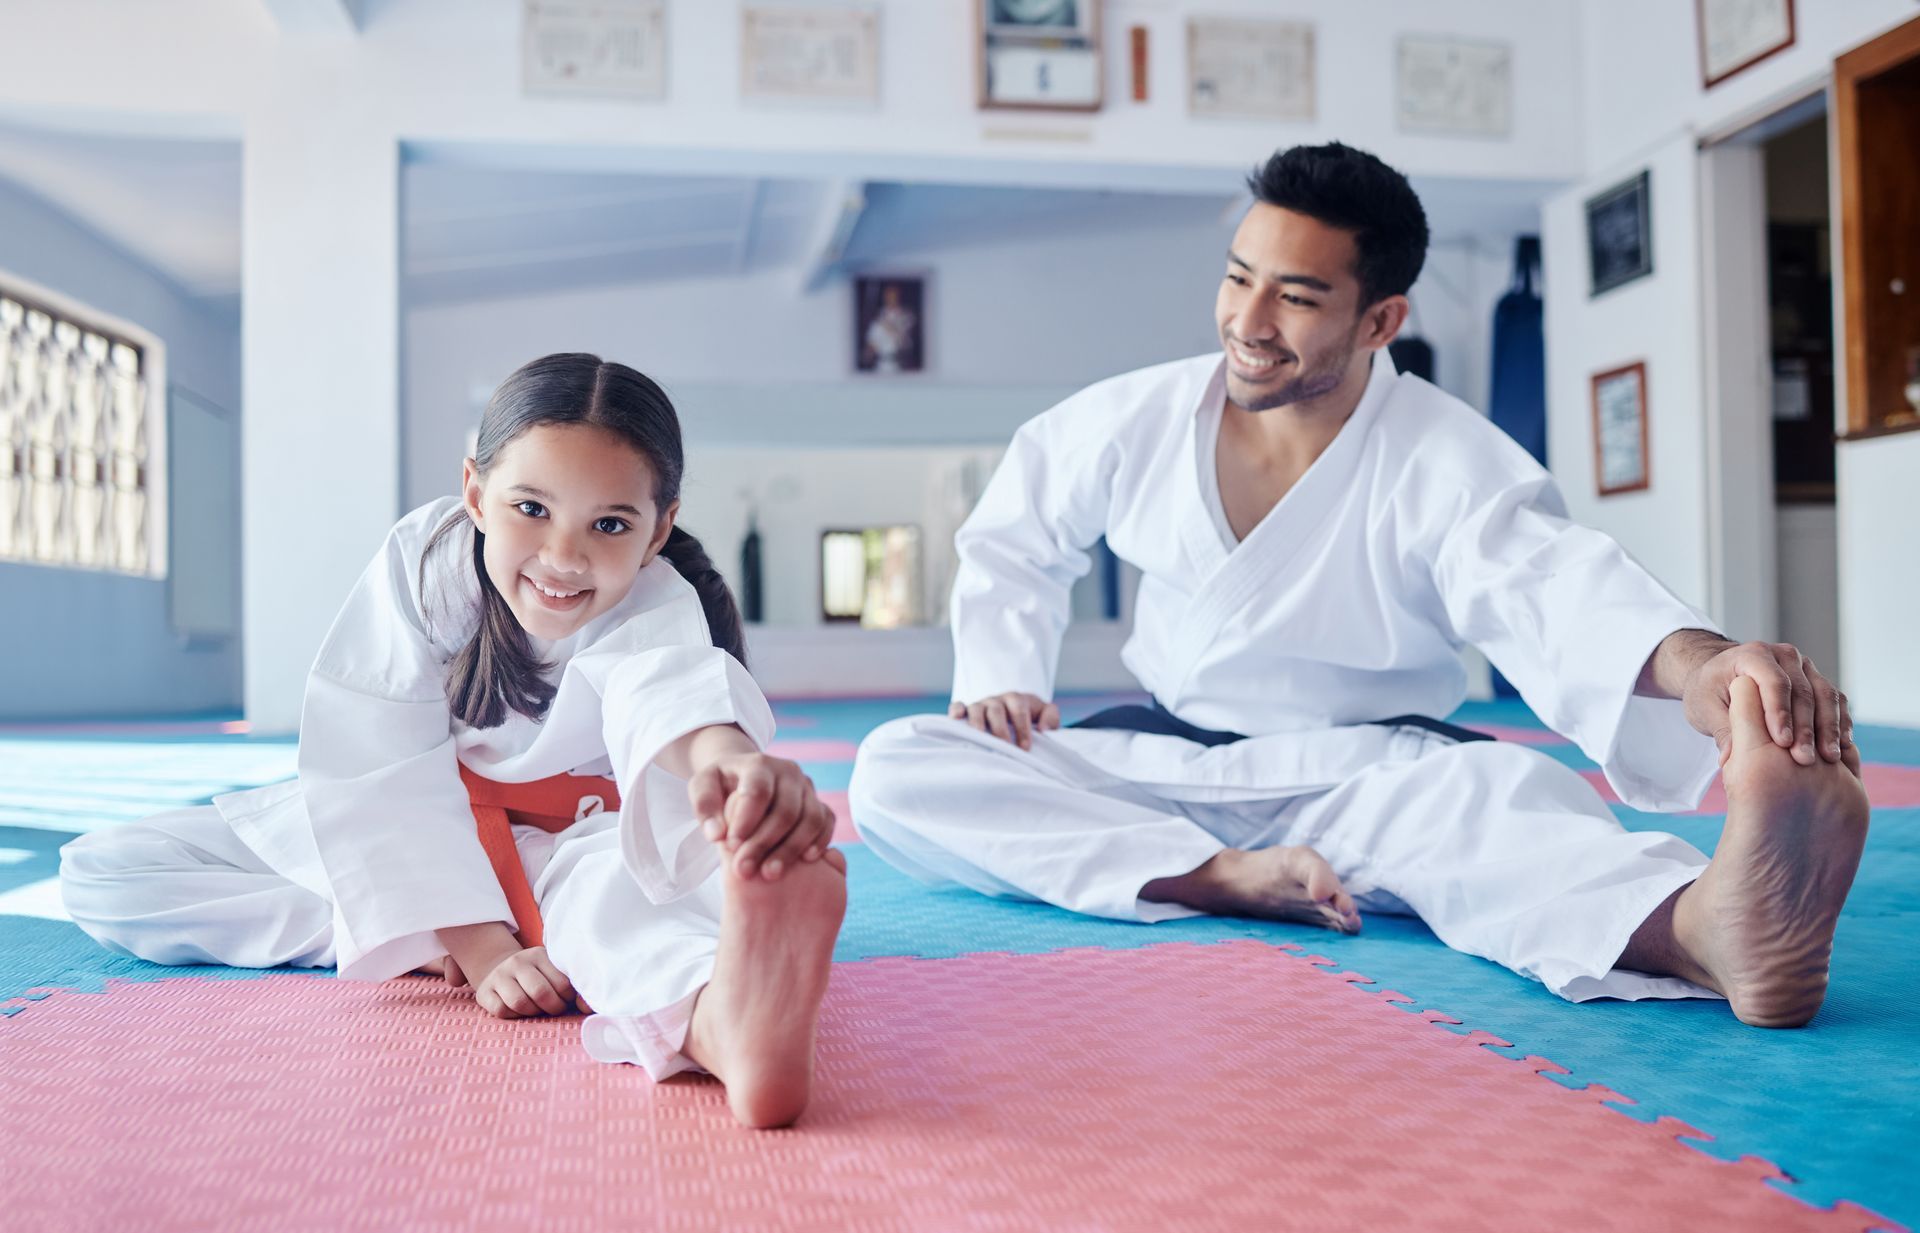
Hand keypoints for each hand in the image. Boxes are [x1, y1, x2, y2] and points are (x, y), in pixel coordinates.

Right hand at [470, 945, 578, 1019]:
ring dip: (533, 1013)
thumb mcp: (550, 970)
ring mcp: (499, 976)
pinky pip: (502, 1011)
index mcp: (538, 955)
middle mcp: (517, 962)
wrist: (498, 967)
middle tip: (554, 1010)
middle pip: (540, 992)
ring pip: (520, 1003)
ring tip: (537, 1010)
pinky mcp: (484, 992)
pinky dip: (514, 1016)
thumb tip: (587, 1005)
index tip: (566, 999)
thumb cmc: (535, 975)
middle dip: (552, 1008)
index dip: (567, 998)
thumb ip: (568, 983)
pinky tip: (518, 1011)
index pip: (561, 982)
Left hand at [690, 752, 835, 880]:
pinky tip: (806, 860)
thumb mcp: (702, 787)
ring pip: (811, 817)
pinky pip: (827, 821)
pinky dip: (820, 840)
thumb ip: (705, 807)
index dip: (746, 820)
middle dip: (765, 843)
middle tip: (745, 870)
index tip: (731, 846)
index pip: (758, 791)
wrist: (742, 775)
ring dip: (791, 848)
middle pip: (786, 809)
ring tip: (771, 874)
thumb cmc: (721, 785)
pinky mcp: (819, 802)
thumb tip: (717, 834)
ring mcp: (807, 787)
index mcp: (759, 764)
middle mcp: (788, 772)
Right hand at [948, 691, 1060, 749]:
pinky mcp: (966, 711)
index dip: (1022, 728)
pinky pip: (958, 706)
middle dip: (1001, 729)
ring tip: (980, 737)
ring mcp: (980, 705)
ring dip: (977, 722)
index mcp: (1016, 699)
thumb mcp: (1044, 713)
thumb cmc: (1030, 717)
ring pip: (976, 709)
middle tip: (1005, 747)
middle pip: (996, 710)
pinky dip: (956, 711)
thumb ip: (1051, 717)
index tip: (1025, 747)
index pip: (1019, 710)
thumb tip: (1044, 729)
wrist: (1013, 714)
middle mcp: (997, 700)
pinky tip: (955, 720)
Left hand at [1681, 640, 1851, 765]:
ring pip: (1825, 695)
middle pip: (1802, 690)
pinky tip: (1840, 747)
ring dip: (1828, 728)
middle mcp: (1784, 656)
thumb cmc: (1709, 692)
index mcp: (1753, 654)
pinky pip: (1835, 701)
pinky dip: (1839, 723)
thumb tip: (1728, 758)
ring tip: (1828, 758)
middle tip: (1804, 758)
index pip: (1773, 681)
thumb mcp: (1706, 708)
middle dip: (1805, 727)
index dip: (1780, 712)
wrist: (1721, 678)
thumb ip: (1722, 730)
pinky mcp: (1818, 681)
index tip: (1782, 742)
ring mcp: (1804, 667)